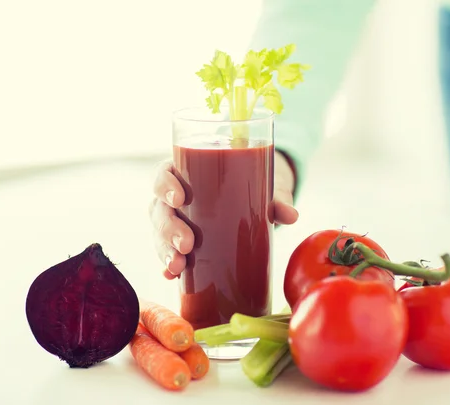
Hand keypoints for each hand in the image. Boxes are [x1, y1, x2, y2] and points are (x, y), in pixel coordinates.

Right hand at [149, 151, 298, 279]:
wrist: (255, 194)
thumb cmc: (251, 182)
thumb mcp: (262, 185)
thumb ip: (275, 198)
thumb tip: (291, 216)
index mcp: (186, 173)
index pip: (163, 174)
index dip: (164, 185)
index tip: (179, 198)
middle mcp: (174, 197)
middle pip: (159, 209)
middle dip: (168, 228)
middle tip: (187, 244)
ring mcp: (175, 220)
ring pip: (158, 233)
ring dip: (164, 250)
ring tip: (178, 266)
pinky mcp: (181, 242)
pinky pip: (167, 253)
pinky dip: (168, 266)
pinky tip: (172, 276)